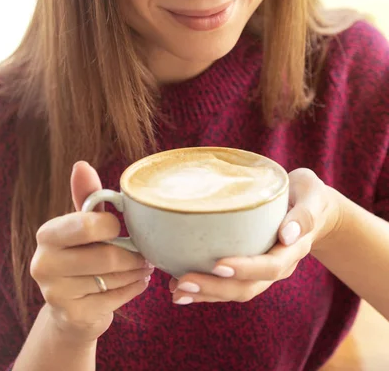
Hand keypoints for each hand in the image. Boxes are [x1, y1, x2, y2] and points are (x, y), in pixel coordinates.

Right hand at [30, 161, 153, 343]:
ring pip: (114, 278)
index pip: (87, 225)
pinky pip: (117, 299)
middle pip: (106, 256)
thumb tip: (81, 165)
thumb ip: (87, 197)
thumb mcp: (83, 225)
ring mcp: (56, 294)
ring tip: (144, 264)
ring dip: (137, 271)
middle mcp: (44, 264)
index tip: (120, 226)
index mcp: (47, 235)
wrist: (72, 308)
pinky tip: (137, 281)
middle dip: (133, 254)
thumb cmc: (82, 255)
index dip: (112, 226)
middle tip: (146, 251)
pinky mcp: (73, 316)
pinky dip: (134, 288)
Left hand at [169, 168, 341, 304]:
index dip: (244, 269)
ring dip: (205, 294)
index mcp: (293, 250)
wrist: (312, 207)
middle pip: (247, 287)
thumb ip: (305, 213)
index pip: (269, 267)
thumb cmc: (308, 194)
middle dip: (214, 288)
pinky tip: (179, 288)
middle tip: (183, 283)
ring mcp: (262, 270)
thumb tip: (288, 233)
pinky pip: (227, 284)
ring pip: (234, 291)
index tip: (218, 265)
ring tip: (176, 291)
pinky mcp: (248, 267)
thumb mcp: (312, 194)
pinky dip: (205, 290)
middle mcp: (277, 266)